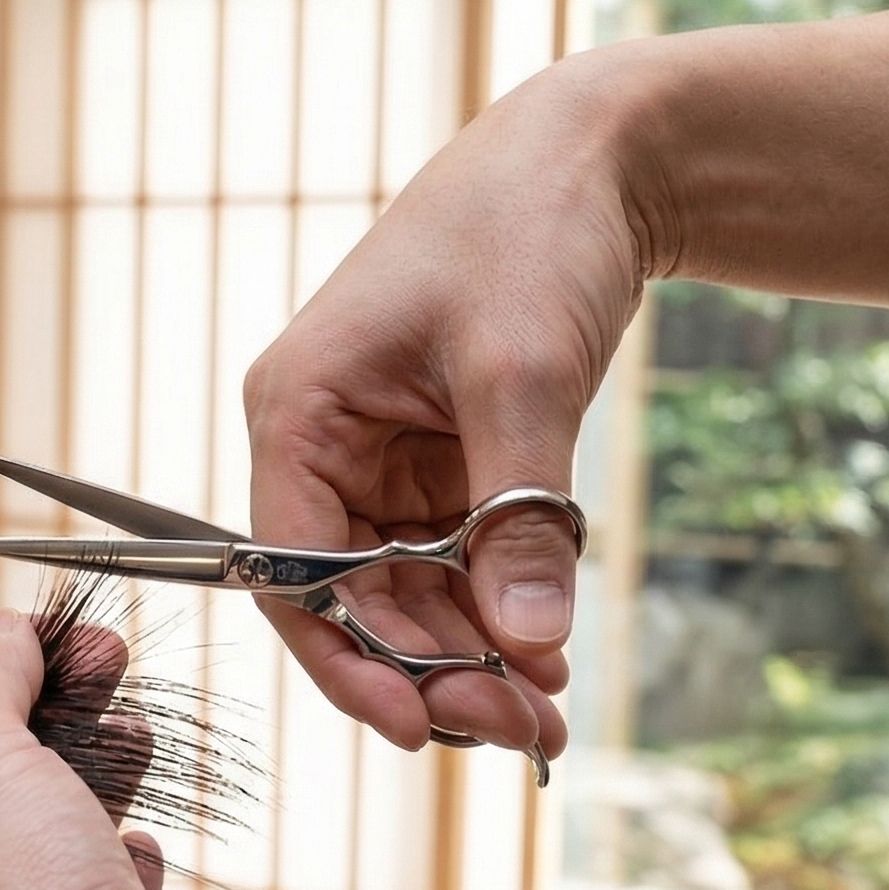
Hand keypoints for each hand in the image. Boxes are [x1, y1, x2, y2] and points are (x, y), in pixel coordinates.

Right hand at [244, 54, 647, 762]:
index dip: (350, 657)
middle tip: (520, 735)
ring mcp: (378, 458)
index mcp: (297, 412)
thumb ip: (520, 516)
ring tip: (545, 718)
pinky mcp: (436, 461)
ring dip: (469, 656)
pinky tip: (545, 658)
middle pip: (351, 597)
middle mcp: (321, 444)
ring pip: (404, 592)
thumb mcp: (523, 374)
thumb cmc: (530, 231)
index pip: (291, 570)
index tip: (420, 728)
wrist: (597, 154)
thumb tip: (529, 644)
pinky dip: (495, 610)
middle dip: (432, 670)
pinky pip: (451, 561)